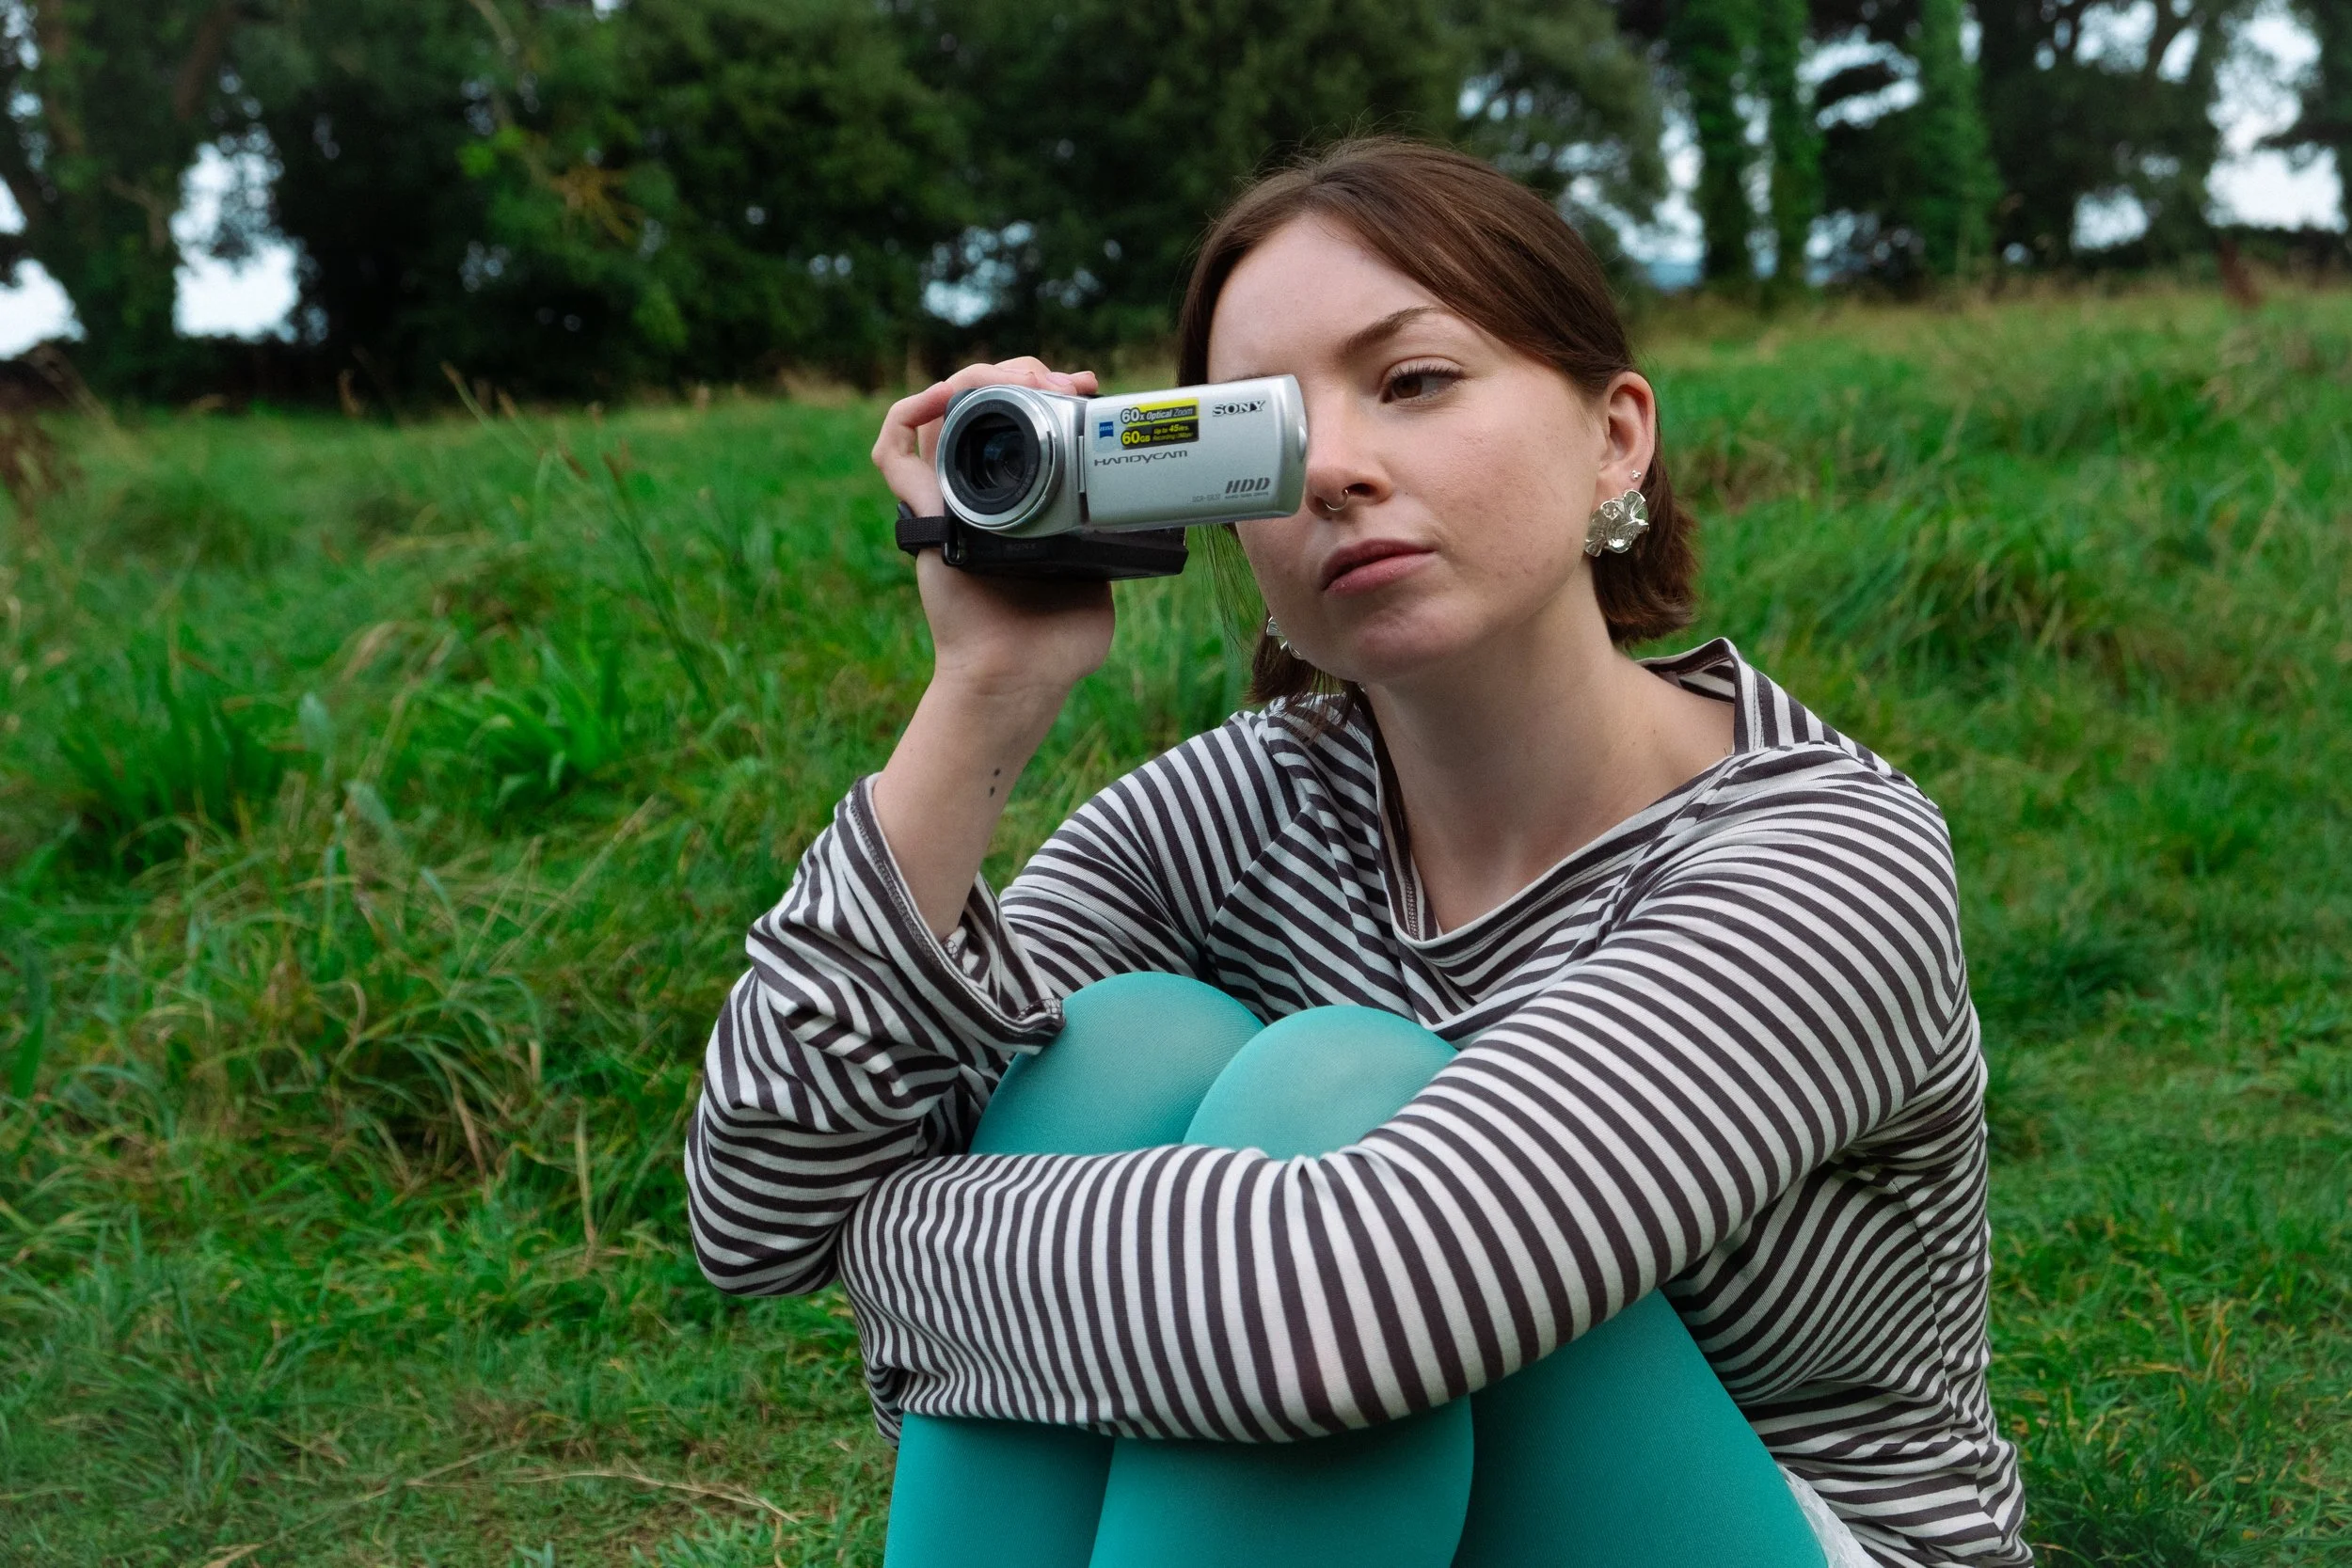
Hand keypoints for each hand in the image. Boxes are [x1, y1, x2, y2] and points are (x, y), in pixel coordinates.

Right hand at [873, 358, 1115, 701]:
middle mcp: (976, 497)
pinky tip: (946, 397)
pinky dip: (911, 413)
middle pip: (979, 407)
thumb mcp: (1097, 577)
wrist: (1020, 678)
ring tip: (1016, 376)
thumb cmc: (1057, 645)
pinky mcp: (919, 515)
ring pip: (938, 414)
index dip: (1045, 391)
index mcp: (1016, 504)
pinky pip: (893, 452)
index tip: (1082, 387)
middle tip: (1060, 380)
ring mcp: (943, 502)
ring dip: (973, 381)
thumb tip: (1136, 514)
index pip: (1019, 424)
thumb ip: (1105, 545)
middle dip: (1019, 374)